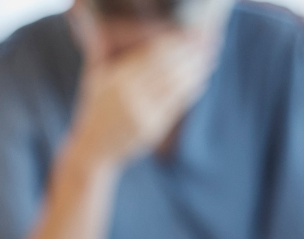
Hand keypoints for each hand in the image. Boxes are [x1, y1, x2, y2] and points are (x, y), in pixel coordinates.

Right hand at [61, 1, 219, 165]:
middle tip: (210, 40)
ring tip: (211, 57)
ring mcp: (143, 111)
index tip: (191, 32)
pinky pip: (177, 105)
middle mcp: (129, 93)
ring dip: (197, 70)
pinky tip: (201, 80)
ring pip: (177, 85)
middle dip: (192, 52)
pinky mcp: (153, 128)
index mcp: (116, 77)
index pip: (152, 53)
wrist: (92, 149)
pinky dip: (191, 91)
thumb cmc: (93, 109)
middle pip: (169, 67)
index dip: (175, 41)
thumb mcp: (93, 77)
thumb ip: (101, 50)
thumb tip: (106, 25)